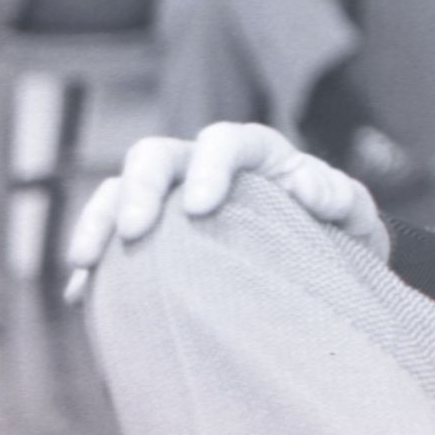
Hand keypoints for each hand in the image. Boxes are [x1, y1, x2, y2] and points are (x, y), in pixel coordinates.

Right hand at [63, 121, 388, 302]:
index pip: (226, 141)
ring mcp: (169, 201)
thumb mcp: (354, 218)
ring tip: (85, 261)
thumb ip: (341, 199)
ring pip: (117, 189)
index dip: (209, 165)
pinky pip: (106, 239)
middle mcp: (204, 168)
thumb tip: (311, 191)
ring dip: (98, 218)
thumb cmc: (337, 236)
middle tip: (135, 231)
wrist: (321, 272)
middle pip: (158, 154)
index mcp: (257, 154)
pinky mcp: (148, 240)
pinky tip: (81, 294)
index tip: (201, 207)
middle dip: (140, 187)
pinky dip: (92, 264)